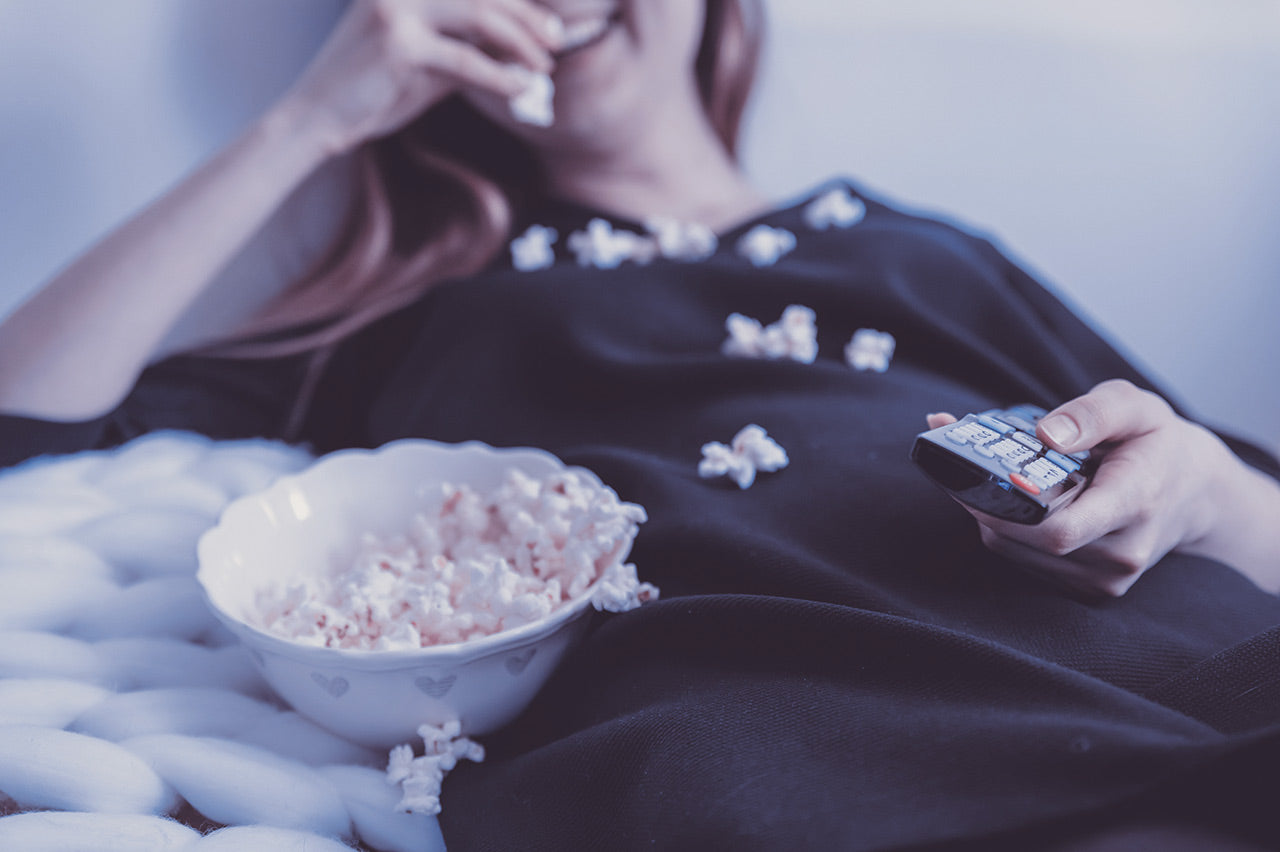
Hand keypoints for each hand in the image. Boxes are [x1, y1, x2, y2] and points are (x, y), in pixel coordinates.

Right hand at [276, 0, 563, 155]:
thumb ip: (464, 50)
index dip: (516, 2)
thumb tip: (516, 53)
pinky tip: (521, 88)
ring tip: (544, 65)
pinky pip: (465, 59)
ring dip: (520, 42)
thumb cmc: (371, 93)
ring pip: (478, 16)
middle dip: (527, 16)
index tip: (548, 23)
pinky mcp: (398, 44)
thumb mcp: (426, 66)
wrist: (317, 119)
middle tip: (557, 40)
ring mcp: (397, 10)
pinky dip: (500, 75)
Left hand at [929, 379, 1268, 596]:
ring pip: (1015, 552)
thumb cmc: (1156, 443)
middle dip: (982, 501)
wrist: (1194, 492)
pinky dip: (1005, 530)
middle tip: (958, 460)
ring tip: (985, 475)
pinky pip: (1024, 561)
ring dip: (988, 515)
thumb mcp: (1134, 406)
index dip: (1005, 510)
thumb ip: (1092, 413)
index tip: (973, 474)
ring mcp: (1106, 579)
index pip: (1060, 530)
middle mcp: (1121, 553)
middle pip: (1025, 540)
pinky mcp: (1089, 589)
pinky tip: (1010, 501)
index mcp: (1135, 504)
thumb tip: (1046, 434)